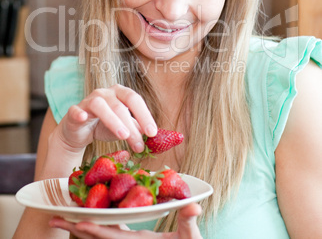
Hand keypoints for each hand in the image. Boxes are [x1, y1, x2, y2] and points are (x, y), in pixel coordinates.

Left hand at [49, 203, 202, 238]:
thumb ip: (189, 223)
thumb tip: (193, 206)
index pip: (113, 236)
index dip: (95, 230)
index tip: (78, 223)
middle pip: (96, 237)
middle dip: (74, 229)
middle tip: (53, 219)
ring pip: (98, 234)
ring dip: (78, 225)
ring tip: (61, 216)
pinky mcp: (129, 238)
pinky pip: (107, 230)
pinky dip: (94, 223)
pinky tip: (86, 215)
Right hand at [54, 85, 157, 154]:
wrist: (78, 131)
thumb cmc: (104, 126)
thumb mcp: (124, 128)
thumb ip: (138, 129)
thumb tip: (158, 137)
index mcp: (120, 93)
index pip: (135, 100)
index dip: (145, 115)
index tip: (153, 132)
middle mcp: (105, 93)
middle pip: (120, 105)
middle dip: (132, 125)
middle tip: (140, 144)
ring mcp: (88, 100)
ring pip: (100, 105)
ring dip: (113, 120)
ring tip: (123, 136)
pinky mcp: (74, 111)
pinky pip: (76, 110)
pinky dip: (80, 113)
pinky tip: (84, 119)